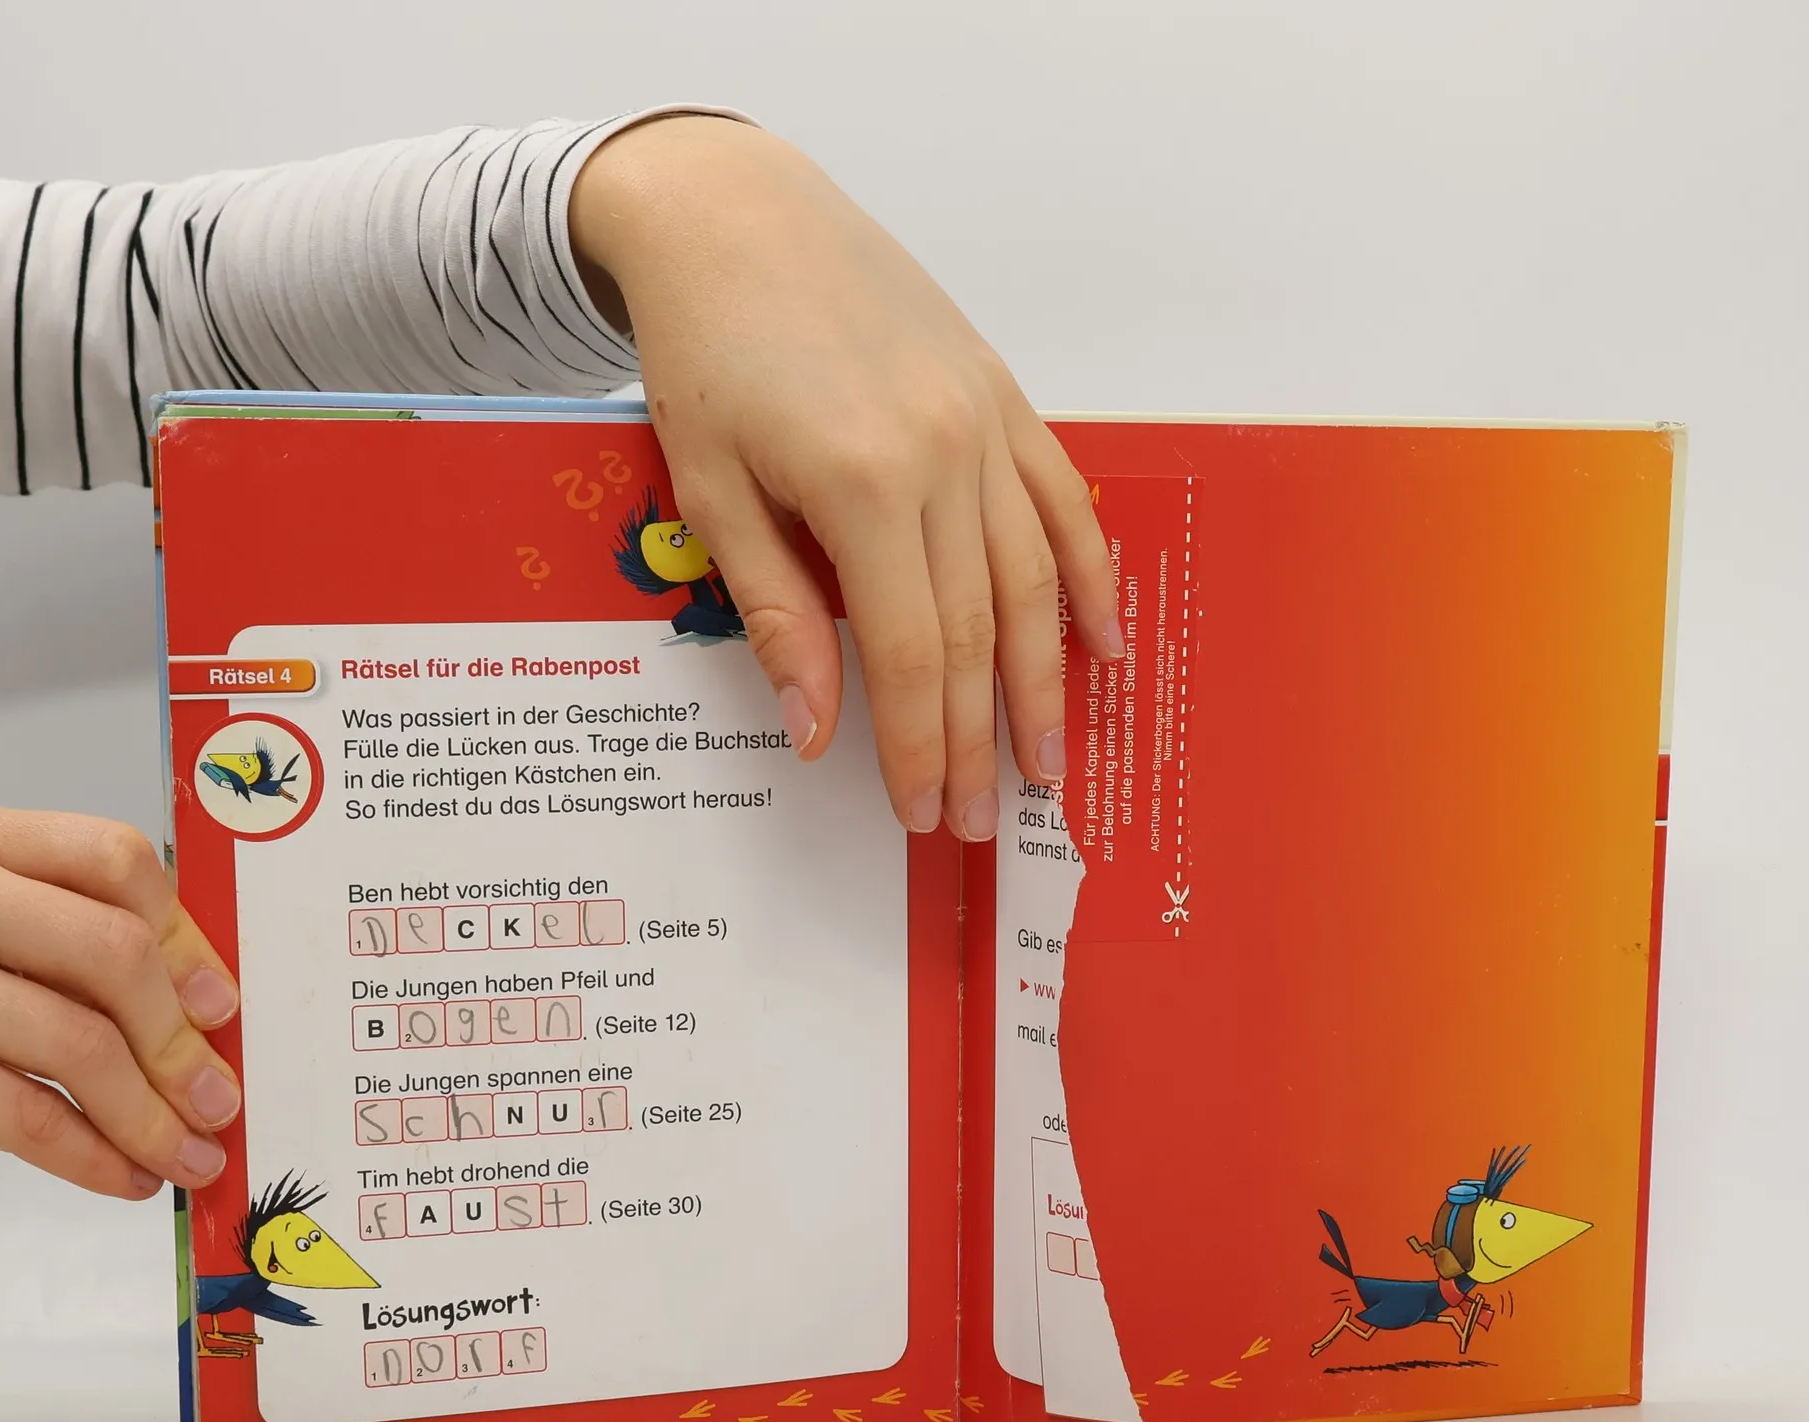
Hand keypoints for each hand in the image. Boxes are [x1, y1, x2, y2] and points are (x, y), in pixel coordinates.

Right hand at [0, 804, 241, 1197]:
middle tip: (219, 1103)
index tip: (223, 1008)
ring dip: (146, 1115)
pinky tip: (122, 1173)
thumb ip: (69, 922)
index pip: (111, 864)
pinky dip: (80, 1151)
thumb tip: (198, 1009)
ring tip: (187, 1156)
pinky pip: (8, 1107)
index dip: (184, 941)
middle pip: (106, 956)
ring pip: (68, 1040)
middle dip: (178, 1043)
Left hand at [569, 116, 1121, 838]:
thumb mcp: (713, 492)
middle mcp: (942, 455)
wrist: (736, 214)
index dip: (918, 744)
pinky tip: (1102, 643)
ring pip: (1034, 577)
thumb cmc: (706, 350)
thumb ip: (777, 614)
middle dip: (979, 737)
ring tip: (1049, 761)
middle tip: (984, 820)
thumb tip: (816, 732)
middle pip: (977, 631)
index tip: (924, 810)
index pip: (906, 653)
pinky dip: (1089, 575)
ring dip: (1045, 680)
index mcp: (861, 484)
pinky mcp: (1001, 393)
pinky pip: (1062, 499)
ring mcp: (983, 420)